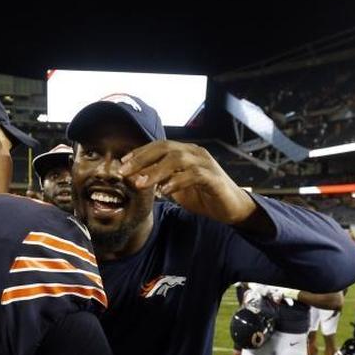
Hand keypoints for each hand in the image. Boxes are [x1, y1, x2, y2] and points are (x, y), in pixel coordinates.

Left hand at [119, 140, 255, 225]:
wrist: (231, 208)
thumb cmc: (204, 196)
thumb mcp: (177, 186)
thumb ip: (161, 180)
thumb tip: (136, 178)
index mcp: (186, 152)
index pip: (159, 146)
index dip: (140, 153)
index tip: (122, 164)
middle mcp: (195, 153)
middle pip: (165, 148)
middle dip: (142, 159)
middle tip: (125, 172)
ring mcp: (206, 164)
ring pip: (177, 159)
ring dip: (156, 170)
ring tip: (140, 183)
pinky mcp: (214, 178)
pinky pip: (194, 175)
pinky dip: (177, 181)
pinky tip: (164, 191)